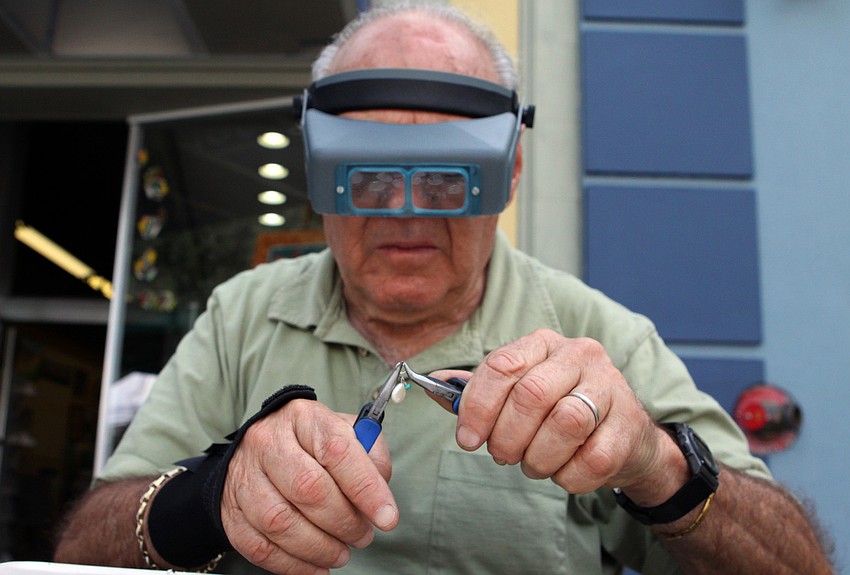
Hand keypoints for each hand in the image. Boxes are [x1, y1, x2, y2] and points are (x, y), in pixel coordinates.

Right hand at [220, 399, 398, 573]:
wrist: (261, 446)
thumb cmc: (312, 442)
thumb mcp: (346, 433)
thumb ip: (371, 456)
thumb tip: (380, 491)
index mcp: (303, 418)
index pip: (337, 450)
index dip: (366, 488)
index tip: (387, 516)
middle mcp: (268, 442)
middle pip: (308, 489)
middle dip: (344, 522)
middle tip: (363, 535)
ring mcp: (244, 476)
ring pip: (280, 522)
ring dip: (319, 547)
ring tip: (342, 553)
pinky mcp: (231, 510)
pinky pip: (259, 546)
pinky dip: (293, 564)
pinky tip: (316, 565)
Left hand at [430, 329, 683, 500]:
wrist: (624, 436)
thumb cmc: (559, 411)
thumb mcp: (519, 392)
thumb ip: (480, 390)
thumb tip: (433, 385)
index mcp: (543, 343)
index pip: (501, 365)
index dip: (477, 407)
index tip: (467, 440)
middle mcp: (579, 354)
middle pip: (531, 395)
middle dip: (507, 437)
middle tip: (503, 456)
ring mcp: (611, 386)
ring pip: (565, 424)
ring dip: (539, 458)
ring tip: (534, 464)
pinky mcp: (630, 425)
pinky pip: (593, 459)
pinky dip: (569, 477)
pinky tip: (565, 472)